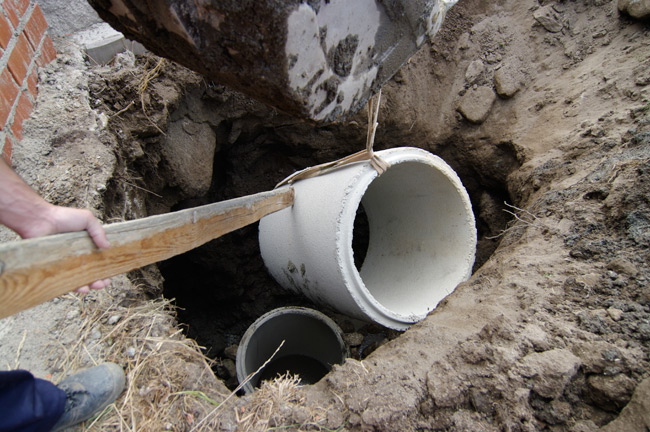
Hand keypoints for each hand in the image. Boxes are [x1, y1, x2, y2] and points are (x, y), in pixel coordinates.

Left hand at [0, 159, 110, 292]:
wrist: (39, 221)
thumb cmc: (62, 218)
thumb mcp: (86, 219)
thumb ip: (99, 232)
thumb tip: (108, 246)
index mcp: (85, 245)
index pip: (98, 259)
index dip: (104, 267)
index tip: (111, 273)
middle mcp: (76, 256)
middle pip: (89, 272)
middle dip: (98, 280)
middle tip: (103, 283)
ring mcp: (65, 263)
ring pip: (78, 278)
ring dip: (88, 285)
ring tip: (94, 286)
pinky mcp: (53, 268)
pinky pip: (64, 281)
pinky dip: (73, 286)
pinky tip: (81, 288)